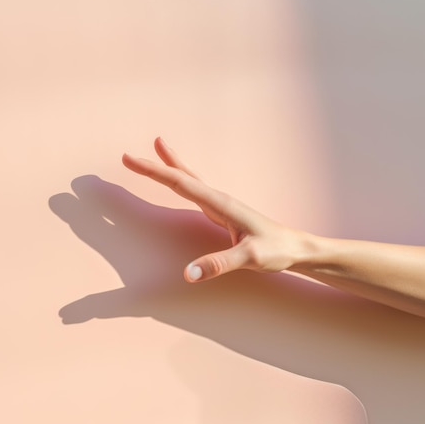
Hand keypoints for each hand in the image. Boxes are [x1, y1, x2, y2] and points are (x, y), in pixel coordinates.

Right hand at [122, 138, 310, 281]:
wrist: (295, 248)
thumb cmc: (276, 250)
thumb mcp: (249, 258)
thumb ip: (218, 264)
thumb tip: (187, 273)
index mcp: (221, 203)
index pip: (180, 183)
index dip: (153, 171)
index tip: (130, 159)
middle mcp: (218, 199)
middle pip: (181, 176)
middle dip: (155, 165)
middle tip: (129, 156)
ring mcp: (220, 204)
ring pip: (189, 179)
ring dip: (169, 166)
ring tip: (156, 150)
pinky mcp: (222, 213)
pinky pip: (195, 191)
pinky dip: (182, 181)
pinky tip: (180, 180)